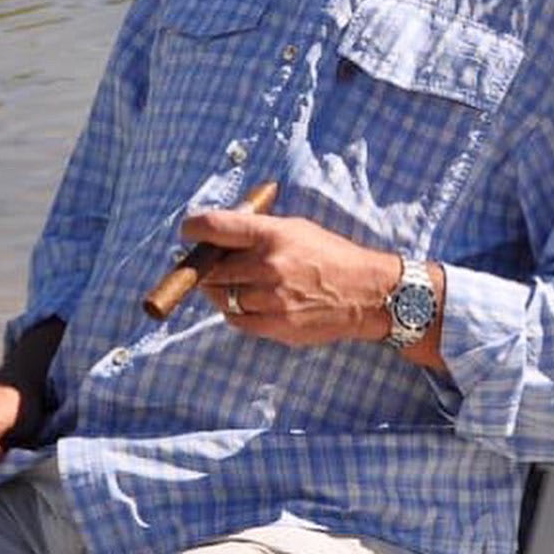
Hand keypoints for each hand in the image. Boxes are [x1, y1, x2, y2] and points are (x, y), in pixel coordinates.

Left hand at [181, 210, 400, 346]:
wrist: (366, 293)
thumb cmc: (331, 255)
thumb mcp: (297, 228)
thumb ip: (258, 231)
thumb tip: (219, 234)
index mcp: (272, 235)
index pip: (216, 227)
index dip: (193, 228)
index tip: (188, 231)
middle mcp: (267, 266)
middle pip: (211, 268)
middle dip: (205, 265)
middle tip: (207, 262)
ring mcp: (270, 299)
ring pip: (220, 296)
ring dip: (218, 289)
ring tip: (233, 282)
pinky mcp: (275, 326)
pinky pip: (235, 320)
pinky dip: (234, 311)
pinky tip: (248, 302)